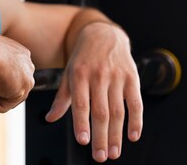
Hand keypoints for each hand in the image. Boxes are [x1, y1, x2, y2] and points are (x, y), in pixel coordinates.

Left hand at [44, 22, 142, 161]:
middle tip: (100, 157)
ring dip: (116, 135)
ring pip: (118, 111)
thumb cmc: (84, 58)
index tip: (83, 141)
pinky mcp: (132, 77)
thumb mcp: (69, 73)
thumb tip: (50, 118)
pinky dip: (136, 121)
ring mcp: (117, 76)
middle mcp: (98, 76)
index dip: (82, 123)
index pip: (81, 103)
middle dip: (100, 137)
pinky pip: (136, 102)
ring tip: (113, 153)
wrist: (104, 34)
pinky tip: (133, 136)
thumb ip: (62, 98)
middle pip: (101, 112)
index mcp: (79, 75)